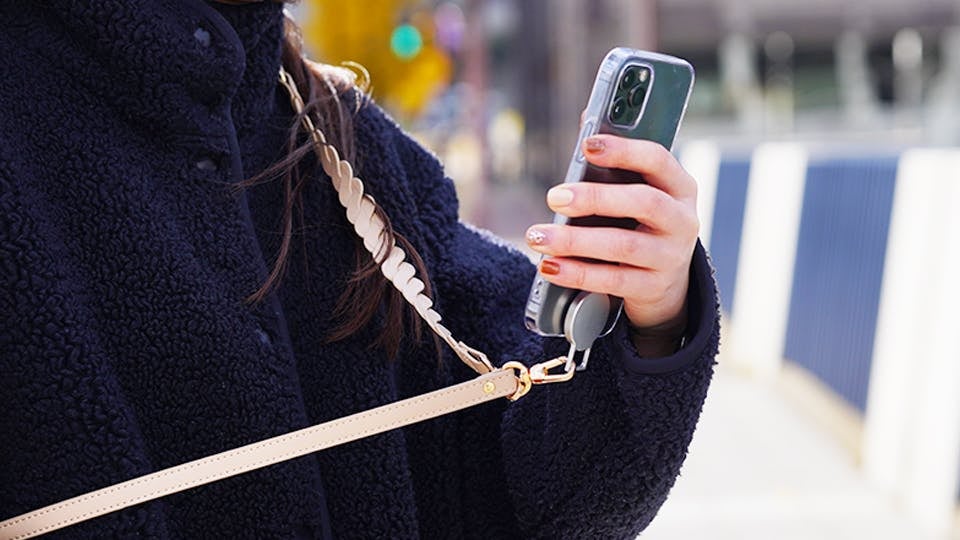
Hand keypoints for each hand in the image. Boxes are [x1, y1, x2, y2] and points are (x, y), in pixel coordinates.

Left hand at [525, 134, 698, 354]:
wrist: (665, 282)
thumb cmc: (641, 223)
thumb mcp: (637, 191)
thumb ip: (614, 160)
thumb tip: (587, 115)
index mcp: (679, 186)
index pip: (658, 160)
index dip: (624, 151)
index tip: (587, 145)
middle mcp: (682, 220)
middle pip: (643, 202)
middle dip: (595, 198)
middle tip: (554, 196)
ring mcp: (670, 256)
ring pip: (623, 245)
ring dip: (575, 241)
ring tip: (537, 236)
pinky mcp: (652, 287)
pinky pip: (612, 279)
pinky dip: (577, 273)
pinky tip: (550, 266)